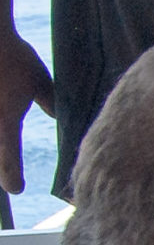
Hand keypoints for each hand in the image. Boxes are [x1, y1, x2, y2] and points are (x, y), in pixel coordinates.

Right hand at [0, 29, 53, 200]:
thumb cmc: (11, 55)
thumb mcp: (37, 81)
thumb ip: (49, 102)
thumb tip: (58, 116)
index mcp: (4, 123)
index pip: (8, 158)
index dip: (12, 176)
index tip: (16, 189)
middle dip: (0, 167)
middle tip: (6, 181)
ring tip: (5, 161)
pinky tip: (2, 106)